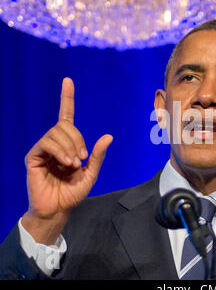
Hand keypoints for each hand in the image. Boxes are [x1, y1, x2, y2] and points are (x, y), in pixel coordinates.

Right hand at [21, 78, 112, 243]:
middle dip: (77, 139)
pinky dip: (60, 151)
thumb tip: (108, 136)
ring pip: (56, 132)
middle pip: (65, 125)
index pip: (66, 116)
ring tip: (74, 164)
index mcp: (68, 145)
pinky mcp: (34, 157)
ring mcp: (43, 149)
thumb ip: (98, 156)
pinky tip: (66, 163)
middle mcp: (54, 143)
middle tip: (82, 159)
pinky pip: (47, 143)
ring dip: (70, 147)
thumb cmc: (73, 193)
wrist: (58, 208)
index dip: (67, 98)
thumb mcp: (91, 173)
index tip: (68, 81)